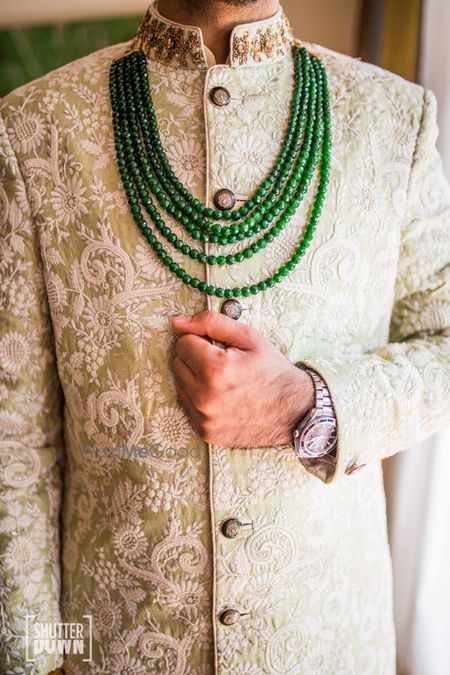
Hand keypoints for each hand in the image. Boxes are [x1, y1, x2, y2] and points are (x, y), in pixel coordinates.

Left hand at [171, 310, 314, 447]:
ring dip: (195, 379)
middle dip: (195, 359)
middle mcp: (205, 397)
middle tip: (222, 363)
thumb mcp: (249, 337)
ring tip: (223, 380)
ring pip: (179, 385)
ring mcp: (204, 418)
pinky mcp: (205, 432)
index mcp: (215, 369)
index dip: (202, 341)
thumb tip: (176, 322)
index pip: (183, 343)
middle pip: (177, 364)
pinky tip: (221, 397)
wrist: (294, 410)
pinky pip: (187, 406)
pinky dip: (199, 398)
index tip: (220, 348)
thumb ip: (211, 323)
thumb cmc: (272, 370)